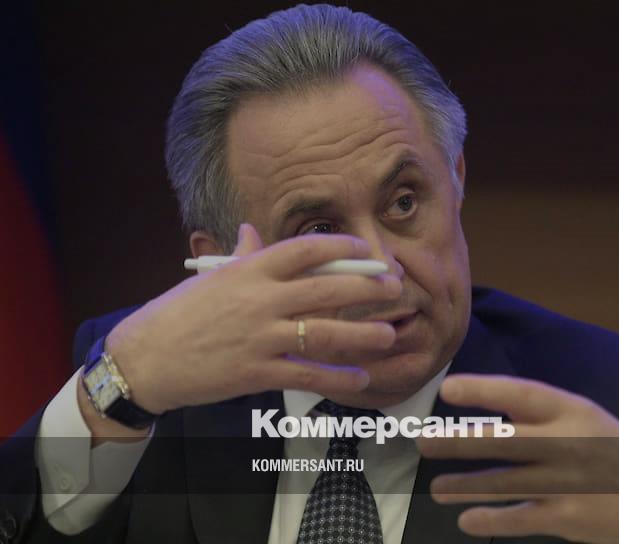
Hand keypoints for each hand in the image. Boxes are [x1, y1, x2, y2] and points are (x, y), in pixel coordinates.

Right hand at [98, 224, 400, 415]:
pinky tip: (360, 379)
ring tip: (389, 333)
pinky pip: (307, 374)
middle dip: (367, 289)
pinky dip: (337, 378)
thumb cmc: (177, 315)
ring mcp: (260, 337)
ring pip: (324, 333)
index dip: (342, 249)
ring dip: (362, 334)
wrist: (144, 360)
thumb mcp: (209, 279)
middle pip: (326, 289)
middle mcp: (259, 300)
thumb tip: (251, 231)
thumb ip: (239, 257)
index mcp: (248, 271)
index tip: (367, 252)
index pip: (304, 250)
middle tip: (395, 289)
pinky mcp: (257, 372)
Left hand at [417, 375, 618, 543]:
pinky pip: (519, 518)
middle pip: (503, 439)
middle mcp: (571, 443)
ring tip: (437, 487)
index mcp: (578, 412)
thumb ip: (552, 421)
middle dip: (458, 440)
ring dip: (465, 485)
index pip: (523, 394)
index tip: (449, 389)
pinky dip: (490, 519)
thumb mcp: (596, 424)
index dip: (484, 390)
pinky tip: (467, 519)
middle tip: (423, 440)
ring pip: (504, 482)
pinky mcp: (570, 519)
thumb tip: (496, 420)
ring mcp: (570, 483)